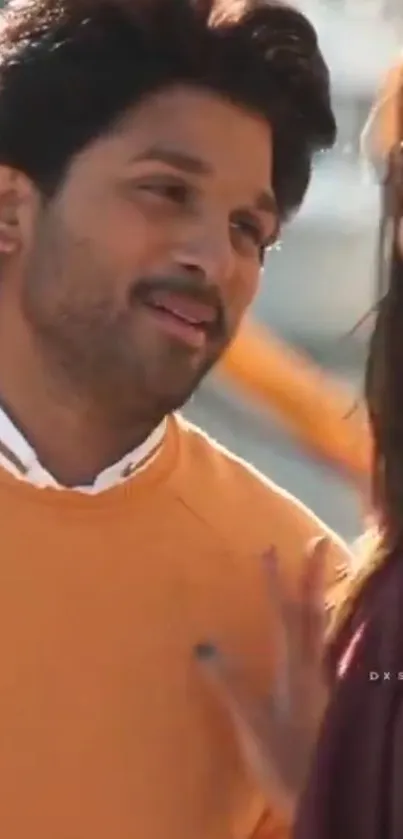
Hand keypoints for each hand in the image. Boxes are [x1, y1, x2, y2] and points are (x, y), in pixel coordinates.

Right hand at [195, 537, 328, 818]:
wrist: (319, 793)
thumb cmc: (283, 761)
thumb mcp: (251, 724)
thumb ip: (230, 685)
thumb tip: (204, 645)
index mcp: (295, 670)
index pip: (286, 616)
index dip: (276, 581)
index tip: (268, 549)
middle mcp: (313, 667)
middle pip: (315, 611)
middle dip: (314, 574)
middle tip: (318, 541)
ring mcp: (320, 679)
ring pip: (323, 626)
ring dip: (320, 594)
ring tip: (323, 572)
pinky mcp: (321, 692)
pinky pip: (321, 644)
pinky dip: (319, 622)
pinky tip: (315, 627)